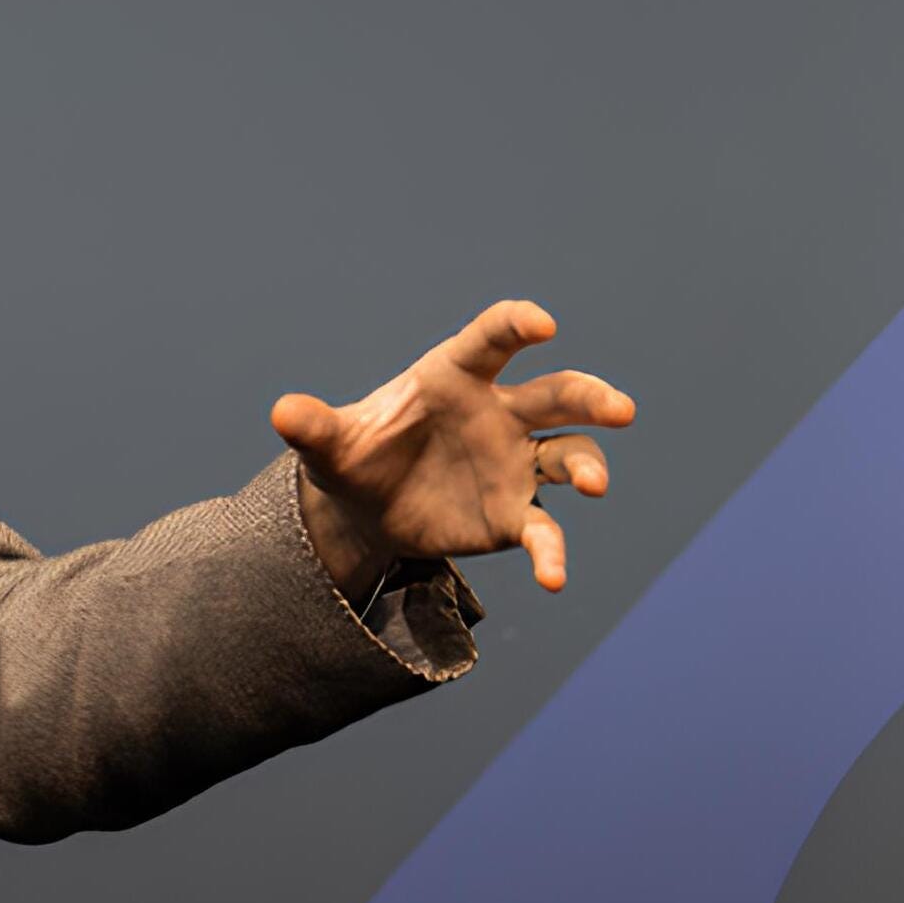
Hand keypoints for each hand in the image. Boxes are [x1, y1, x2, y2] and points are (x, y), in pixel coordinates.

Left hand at [270, 299, 634, 597]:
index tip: (542, 324)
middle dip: (591, 397)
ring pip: (569, 454)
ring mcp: (515, 463)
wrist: (366, 509)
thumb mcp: (328, 444)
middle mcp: (500, 413)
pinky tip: (553, 577)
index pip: (494, 340)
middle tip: (621, 408)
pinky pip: (543, 530)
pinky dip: (551, 551)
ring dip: (587, 466)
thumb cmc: (357, 454)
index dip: (518, 326)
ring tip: (594, 485)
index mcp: (456, 376)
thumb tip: (282, 412)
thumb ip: (313, 426)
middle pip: (558, 394)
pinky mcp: (514, 515)